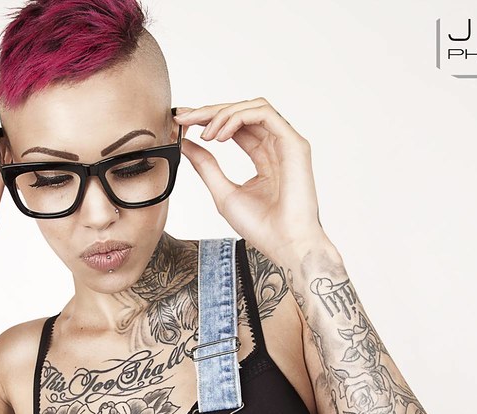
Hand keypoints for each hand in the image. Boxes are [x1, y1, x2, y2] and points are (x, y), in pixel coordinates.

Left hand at [173, 98, 333, 264]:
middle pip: (242, 113)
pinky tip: (219, 136)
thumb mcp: (222, 191)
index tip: (181, 121)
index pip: (235, 127)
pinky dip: (237, 118)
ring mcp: (286, 143)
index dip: (208, 119)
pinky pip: (264, 114)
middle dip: (209, 112)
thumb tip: (185, 143)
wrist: (284, 243)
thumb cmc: (261, 226)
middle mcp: (276, 147)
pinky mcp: (294, 143)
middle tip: (184, 118)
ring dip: (223, 114)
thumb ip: (205, 165)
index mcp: (263, 158)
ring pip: (253, 107)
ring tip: (204, 134)